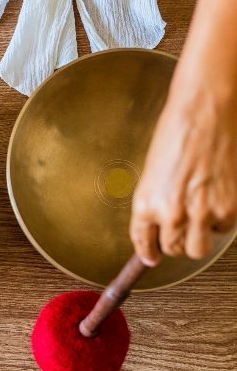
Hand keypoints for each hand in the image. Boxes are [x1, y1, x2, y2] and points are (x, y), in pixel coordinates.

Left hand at [130, 76, 236, 265]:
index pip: (142, 241)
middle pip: (172, 249)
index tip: (150, 257)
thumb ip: (153, 201)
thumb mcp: (152, 171)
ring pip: (197, 249)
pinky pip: (222, 229)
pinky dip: (220, 220)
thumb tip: (156, 225)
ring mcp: (200, 213)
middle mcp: (170, 213)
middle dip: (174, 241)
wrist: (203, 113)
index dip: (147, 252)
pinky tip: (216, 198)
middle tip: (180, 226)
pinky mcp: (228, 208)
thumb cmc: (175, 133)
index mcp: (145, 203)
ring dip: (197, 238)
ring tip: (198, 216)